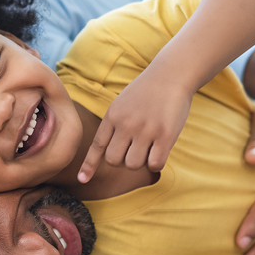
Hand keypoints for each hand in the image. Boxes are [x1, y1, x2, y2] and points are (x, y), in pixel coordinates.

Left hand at [77, 72, 192, 182]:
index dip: (89, 164)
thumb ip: (115, 124)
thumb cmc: (147, 92)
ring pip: (133, 164)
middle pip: (114, 160)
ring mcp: (145, 130)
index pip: (97, 145)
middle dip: (123, 160)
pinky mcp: (165, 135)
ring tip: (150, 146)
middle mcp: (126, 124)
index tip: (82, 179)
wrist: (172, 74)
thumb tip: (110, 154)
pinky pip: (155, 164)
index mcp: (113, 116)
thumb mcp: (122, 103)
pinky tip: (161, 150)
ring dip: (141, 161)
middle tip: (136, 148)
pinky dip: (157, 163)